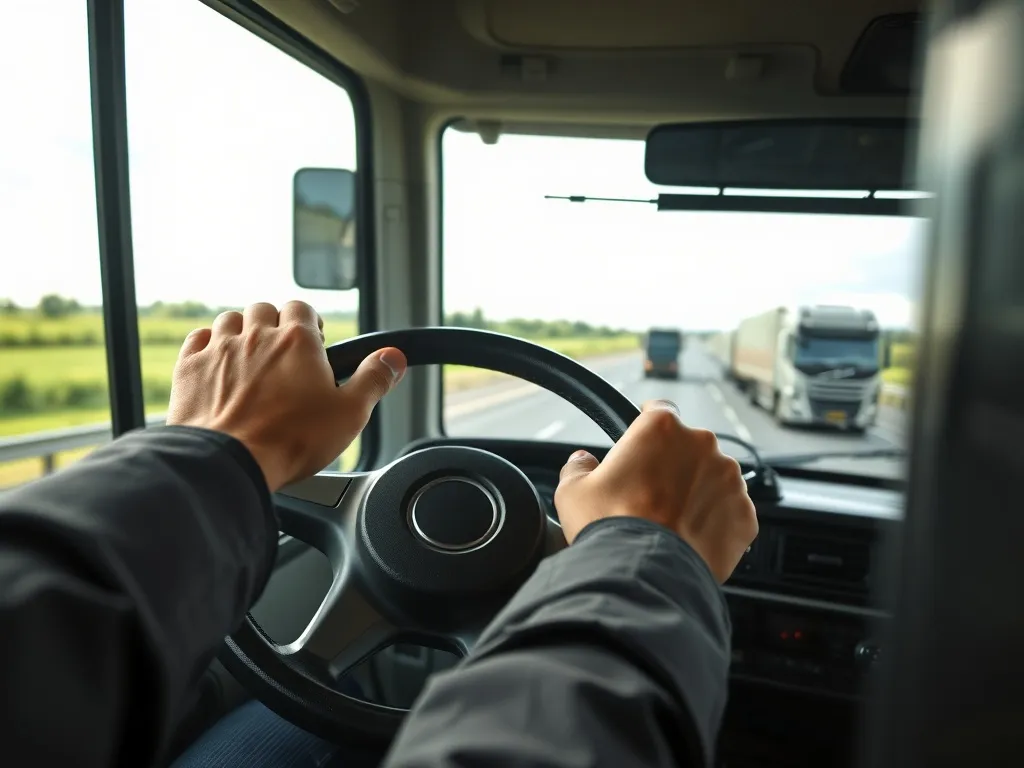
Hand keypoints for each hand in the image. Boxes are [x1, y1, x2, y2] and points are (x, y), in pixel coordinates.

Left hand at [166, 301, 406, 490]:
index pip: (302, 308)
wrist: (229, 461)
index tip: (313, 341)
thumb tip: (395, 357)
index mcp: (297, 341)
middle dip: (274, 324)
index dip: (309, 322)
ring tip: (251, 356)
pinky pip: (197, 339)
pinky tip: (217, 361)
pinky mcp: (190, 368)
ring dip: (241, 331)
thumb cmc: (291, 440)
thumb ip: (374, 379)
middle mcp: (256, 336)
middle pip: (264, 309)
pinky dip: (208, 344)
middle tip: (283, 352)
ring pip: (229, 319)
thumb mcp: (350, 413)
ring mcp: (219, 350)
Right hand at [554, 399, 757, 582]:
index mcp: (662, 428)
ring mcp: (729, 481)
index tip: (642, 443)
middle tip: (650, 494)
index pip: (659, 410)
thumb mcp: (573, 490)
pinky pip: (731, 512)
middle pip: (689, 447)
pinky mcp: (745, 516)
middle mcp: (702, 445)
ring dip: (697, 492)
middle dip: (673, 465)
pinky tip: (690, 539)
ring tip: (671, 521)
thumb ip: (578, 466)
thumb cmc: (610, 527)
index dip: (647, 427)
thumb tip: (581, 461)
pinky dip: (716, 522)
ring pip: (713, 479)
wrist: (646, 574)